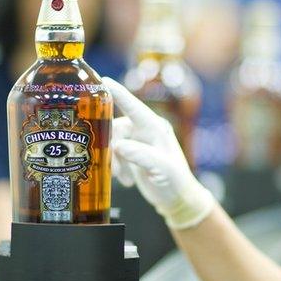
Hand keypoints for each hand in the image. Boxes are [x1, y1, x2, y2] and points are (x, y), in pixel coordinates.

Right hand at [102, 77, 214, 229]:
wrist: (177, 199)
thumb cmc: (175, 181)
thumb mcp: (161, 168)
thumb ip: (141, 156)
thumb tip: (119, 146)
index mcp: (155, 128)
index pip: (134, 106)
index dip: (118, 93)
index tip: (103, 80)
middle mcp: (145, 131)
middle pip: (117, 128)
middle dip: (109, 145)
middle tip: (110, 165)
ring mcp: (138, 142)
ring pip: (113, 143)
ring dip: (113, 160)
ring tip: (121, 177)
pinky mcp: (131, 154)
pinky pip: (114, 154)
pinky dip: (116, 167)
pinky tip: (125, 180)